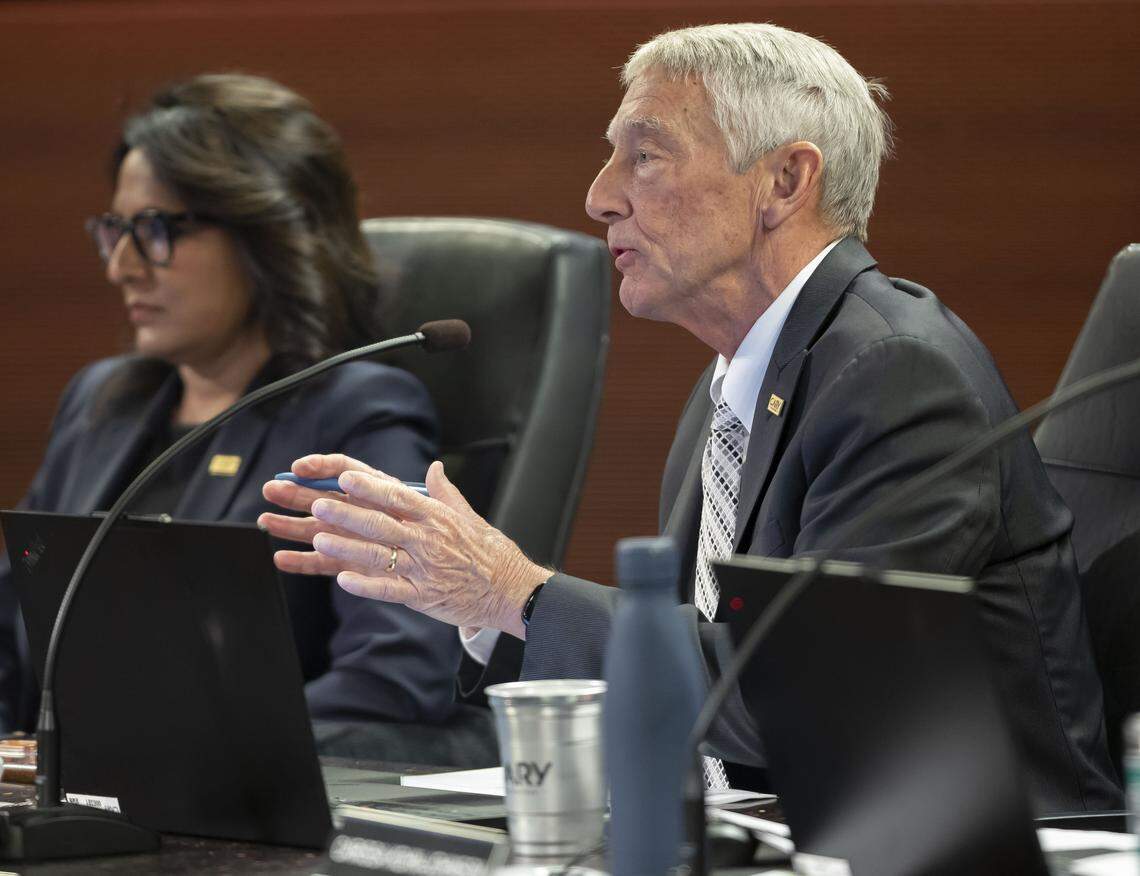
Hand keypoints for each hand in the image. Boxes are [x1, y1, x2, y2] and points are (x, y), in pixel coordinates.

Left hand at [260, 455, 548, 638]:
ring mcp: (424, 568)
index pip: (398, 496)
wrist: (512, 591)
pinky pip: (390, 590)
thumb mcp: (470, 517)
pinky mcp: (423, 595)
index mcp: (436, 517)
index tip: (343, 477)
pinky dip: (366, 586)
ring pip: (379, 556)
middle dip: (347, 514)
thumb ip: (446, 493)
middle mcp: (428, 539)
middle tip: (317, 505)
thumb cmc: (490, 552)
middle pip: (381, 523)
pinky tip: (342, 580)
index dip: (369, 487)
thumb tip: (434, 468)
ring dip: (347, 547)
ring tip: (319, 538)